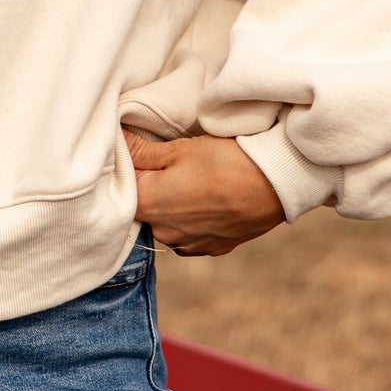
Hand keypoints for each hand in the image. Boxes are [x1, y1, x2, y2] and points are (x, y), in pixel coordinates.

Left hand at [125, 130, 285, 258]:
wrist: (276, 185)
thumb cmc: (226, 161)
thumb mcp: (179, 149)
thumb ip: (141, 151)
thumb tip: (114, 142)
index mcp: (147, 205)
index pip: (120, 186)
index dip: (128, 168)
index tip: (140, 152)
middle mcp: (162, 232)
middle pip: (143, 206)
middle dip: (150, 186)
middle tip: (172, 162)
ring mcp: (187, 244)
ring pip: (166, 221)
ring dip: (172, 205)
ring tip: (196, 181)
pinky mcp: (210, 249)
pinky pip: (189, 233)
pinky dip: (193, 219)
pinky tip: (209, 199)